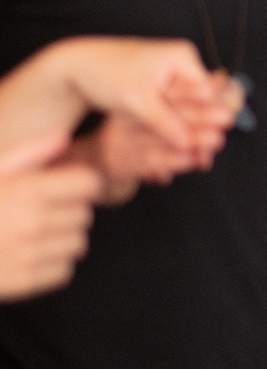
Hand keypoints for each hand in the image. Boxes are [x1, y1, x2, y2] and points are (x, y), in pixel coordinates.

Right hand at [0, 132, 101, 300]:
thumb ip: (30, 151)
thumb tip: (63, 137)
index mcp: (26, 190)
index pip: (89, 183)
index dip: (80, 184)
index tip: (68, 188)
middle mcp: (31, 222)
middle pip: (85, 214)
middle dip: (70, 212)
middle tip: (45, 213)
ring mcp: (28, 254)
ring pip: (78, 243)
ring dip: (63, 239)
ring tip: (36, 235)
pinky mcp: (24, 281)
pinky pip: (64, 270)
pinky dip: (51, 265)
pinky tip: (29, 256)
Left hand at [57, 38, 241, 154]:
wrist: (78, 64)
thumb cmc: (105, 74)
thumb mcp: (136, 100)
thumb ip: (164, 121)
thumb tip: (189, 143)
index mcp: (181, 57)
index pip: (209, 93)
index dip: (211, 121)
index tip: (209, 147)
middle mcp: (182, 64)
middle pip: (205, 102)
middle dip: (205, 131)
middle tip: (204, 159)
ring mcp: (173, 75)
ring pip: (192, 109)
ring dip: (193, 133)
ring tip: (196, 161)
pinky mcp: (162, 87)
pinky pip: (179, 110)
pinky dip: (179, 129)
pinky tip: (181, 151)